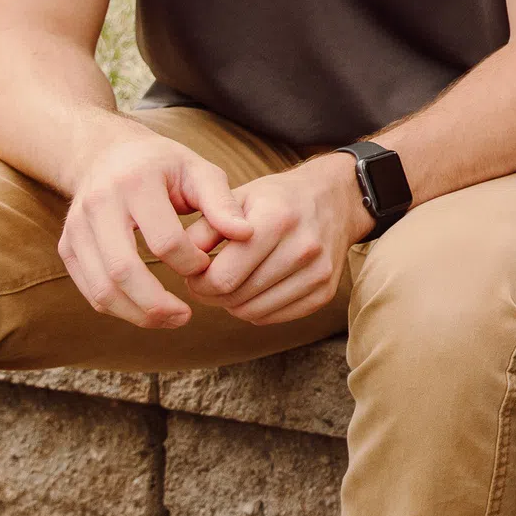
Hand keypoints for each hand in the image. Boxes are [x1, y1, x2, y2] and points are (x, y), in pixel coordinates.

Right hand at [58, 125, 251, 328]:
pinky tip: (144, 310)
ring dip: (136, 314)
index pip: (163, 240)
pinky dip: (117, 308)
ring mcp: (77, 228)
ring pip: (101, 288)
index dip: (189, 262)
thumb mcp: (197, 170)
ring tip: (169, 320)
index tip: (206, 266)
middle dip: (157, 304)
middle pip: (123, 270)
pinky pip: (89, 290)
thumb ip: (222, 202)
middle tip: (185, 317)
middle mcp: (99, 205)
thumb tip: (246, 235)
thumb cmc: (163, 165)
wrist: (106, 154)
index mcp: (136, 183)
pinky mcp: (67, 247)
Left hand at [192, 153, 366, 324]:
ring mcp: (318, 272)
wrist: (335, 199)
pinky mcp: (326, 291)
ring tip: (231, 283)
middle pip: (236, 298)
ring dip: (232, 304)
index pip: (222, 278)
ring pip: (253, 312)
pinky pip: (274, 317)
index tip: (195, 274)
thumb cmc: (278, 198)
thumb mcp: (239, 198)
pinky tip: (254, 288)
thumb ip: (204, 229)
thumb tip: (180, 263)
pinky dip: (255, 309)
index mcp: (276, 220)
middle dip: (212, 294)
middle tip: (208, 280)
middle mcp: (302, 248)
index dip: (198, 283)